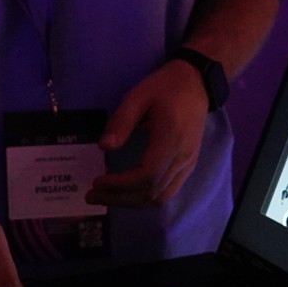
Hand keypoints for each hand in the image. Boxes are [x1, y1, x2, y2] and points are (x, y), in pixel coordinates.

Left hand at [87, 61, 208, 208]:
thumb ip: (121, 121)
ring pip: (160, 198)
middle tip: (91, 195)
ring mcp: (187, 165)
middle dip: (120, 198)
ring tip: (105, 197)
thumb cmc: (165, 87)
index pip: (148, 175)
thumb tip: (104, 147)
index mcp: (171, 138)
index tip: (98, 181)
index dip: (121, 184)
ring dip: (131, 202)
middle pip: (152, 192)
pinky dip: (144, 198)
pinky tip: (125, 193)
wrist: (195, 84)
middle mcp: (183, 158)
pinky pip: (166, 192)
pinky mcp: (187, 166)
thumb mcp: (138, 96)